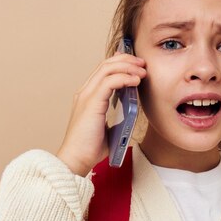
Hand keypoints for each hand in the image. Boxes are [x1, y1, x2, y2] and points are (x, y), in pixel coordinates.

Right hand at [56, 52, 145, 175]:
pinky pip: (109, 82)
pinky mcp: (91, 103)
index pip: (104, 70)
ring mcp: (87, 96)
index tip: (139, 67)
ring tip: (142, 72)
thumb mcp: (109, 128)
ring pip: (107, 69)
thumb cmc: (91, 148)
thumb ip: (117, 117)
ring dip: (128, 67)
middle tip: (143, 64)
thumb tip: (131, 113)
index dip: (122, 64)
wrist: (77, 160)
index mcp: (89, 96)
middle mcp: (85, 92)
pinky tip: (135, 81)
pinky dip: (124, 78)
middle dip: (127, 60)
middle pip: (106, 64)